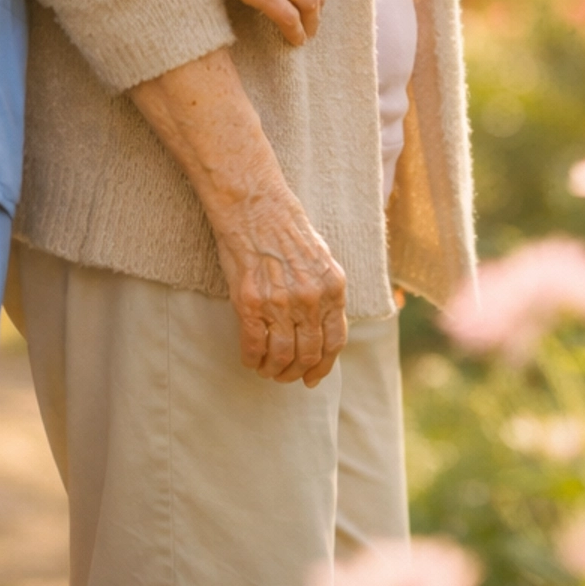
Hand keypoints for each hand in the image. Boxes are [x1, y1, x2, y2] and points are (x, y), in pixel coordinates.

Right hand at [210, 183, 348, 386]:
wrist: (256, 208)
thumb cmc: (287, 230)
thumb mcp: (322, 260)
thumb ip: (326, 293)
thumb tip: (324, 327)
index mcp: (333, 288)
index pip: (334, 341)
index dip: (323, 366)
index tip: (313, 378)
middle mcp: (310, 299)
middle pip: (308, 354)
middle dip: (297, 372)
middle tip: (285, 376)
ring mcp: (281, 303)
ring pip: (282, 355)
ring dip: (274, 370)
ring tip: (267, 370)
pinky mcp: (251, 303)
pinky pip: (253, 345)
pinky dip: (252, 358)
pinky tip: (250, 359)